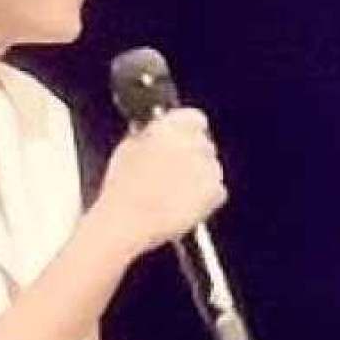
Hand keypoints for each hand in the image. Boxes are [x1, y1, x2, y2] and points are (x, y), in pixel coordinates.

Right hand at [96, 108, 226, 253]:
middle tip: (174, 171)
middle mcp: (192, 144)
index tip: (184, 137)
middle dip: (192, 155)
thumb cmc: (122, 189)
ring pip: (211, 166)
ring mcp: (207, 168)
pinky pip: (217, 189)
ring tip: (174, 191)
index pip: (195, 117)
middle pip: (204, 143)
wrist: (127, 222)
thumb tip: (156, 130)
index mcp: (170, 128)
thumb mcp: (127, 148)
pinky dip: (206, 197)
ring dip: (199, 175)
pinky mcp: (215, 192)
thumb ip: (148, 133)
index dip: (188, 129)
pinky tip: (183, 203)